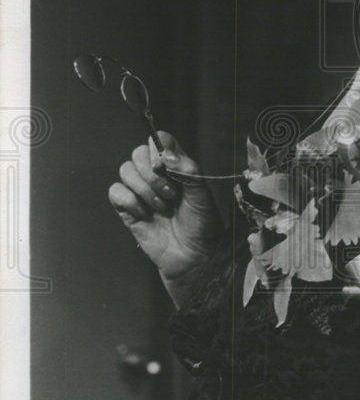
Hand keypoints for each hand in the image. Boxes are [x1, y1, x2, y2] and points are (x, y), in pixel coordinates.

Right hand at [108, 130, 223, 289]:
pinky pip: (116, 191)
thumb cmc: (202, 227)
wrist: (194, 258)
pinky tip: (146, 214)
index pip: (160, 140)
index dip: (158, 146)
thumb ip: (188, 171)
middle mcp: (157, 176)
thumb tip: (166, 155)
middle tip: (170, 193)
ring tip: (162, 207)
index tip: (165, 163)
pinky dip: (130, 201)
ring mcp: (142, 192)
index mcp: (177, 168)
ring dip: (144, 189)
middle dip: (151, 172)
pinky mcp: (129, 209)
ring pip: (125, 170)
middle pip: (138, 153)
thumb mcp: (202, 196)